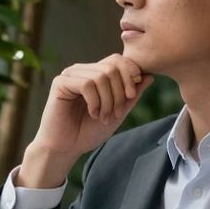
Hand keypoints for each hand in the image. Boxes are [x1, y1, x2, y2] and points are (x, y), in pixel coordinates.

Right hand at [18, 54, 154, 186]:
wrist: (67, 148)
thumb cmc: (89, 131)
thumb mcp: (118, 112)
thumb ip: (131, 95)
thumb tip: (149, 75)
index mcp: (95, 73)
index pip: (118, 60)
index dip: (130, 74)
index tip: (132, 96)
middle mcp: (82, 70)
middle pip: (112, 67)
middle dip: (119, 93)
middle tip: (116, 114)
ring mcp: (70, 75)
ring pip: (101, 76)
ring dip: (107, 101)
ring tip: (103, 117)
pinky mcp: (60, 83)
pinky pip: (87, 84)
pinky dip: (95, 102)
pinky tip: (92, 113)